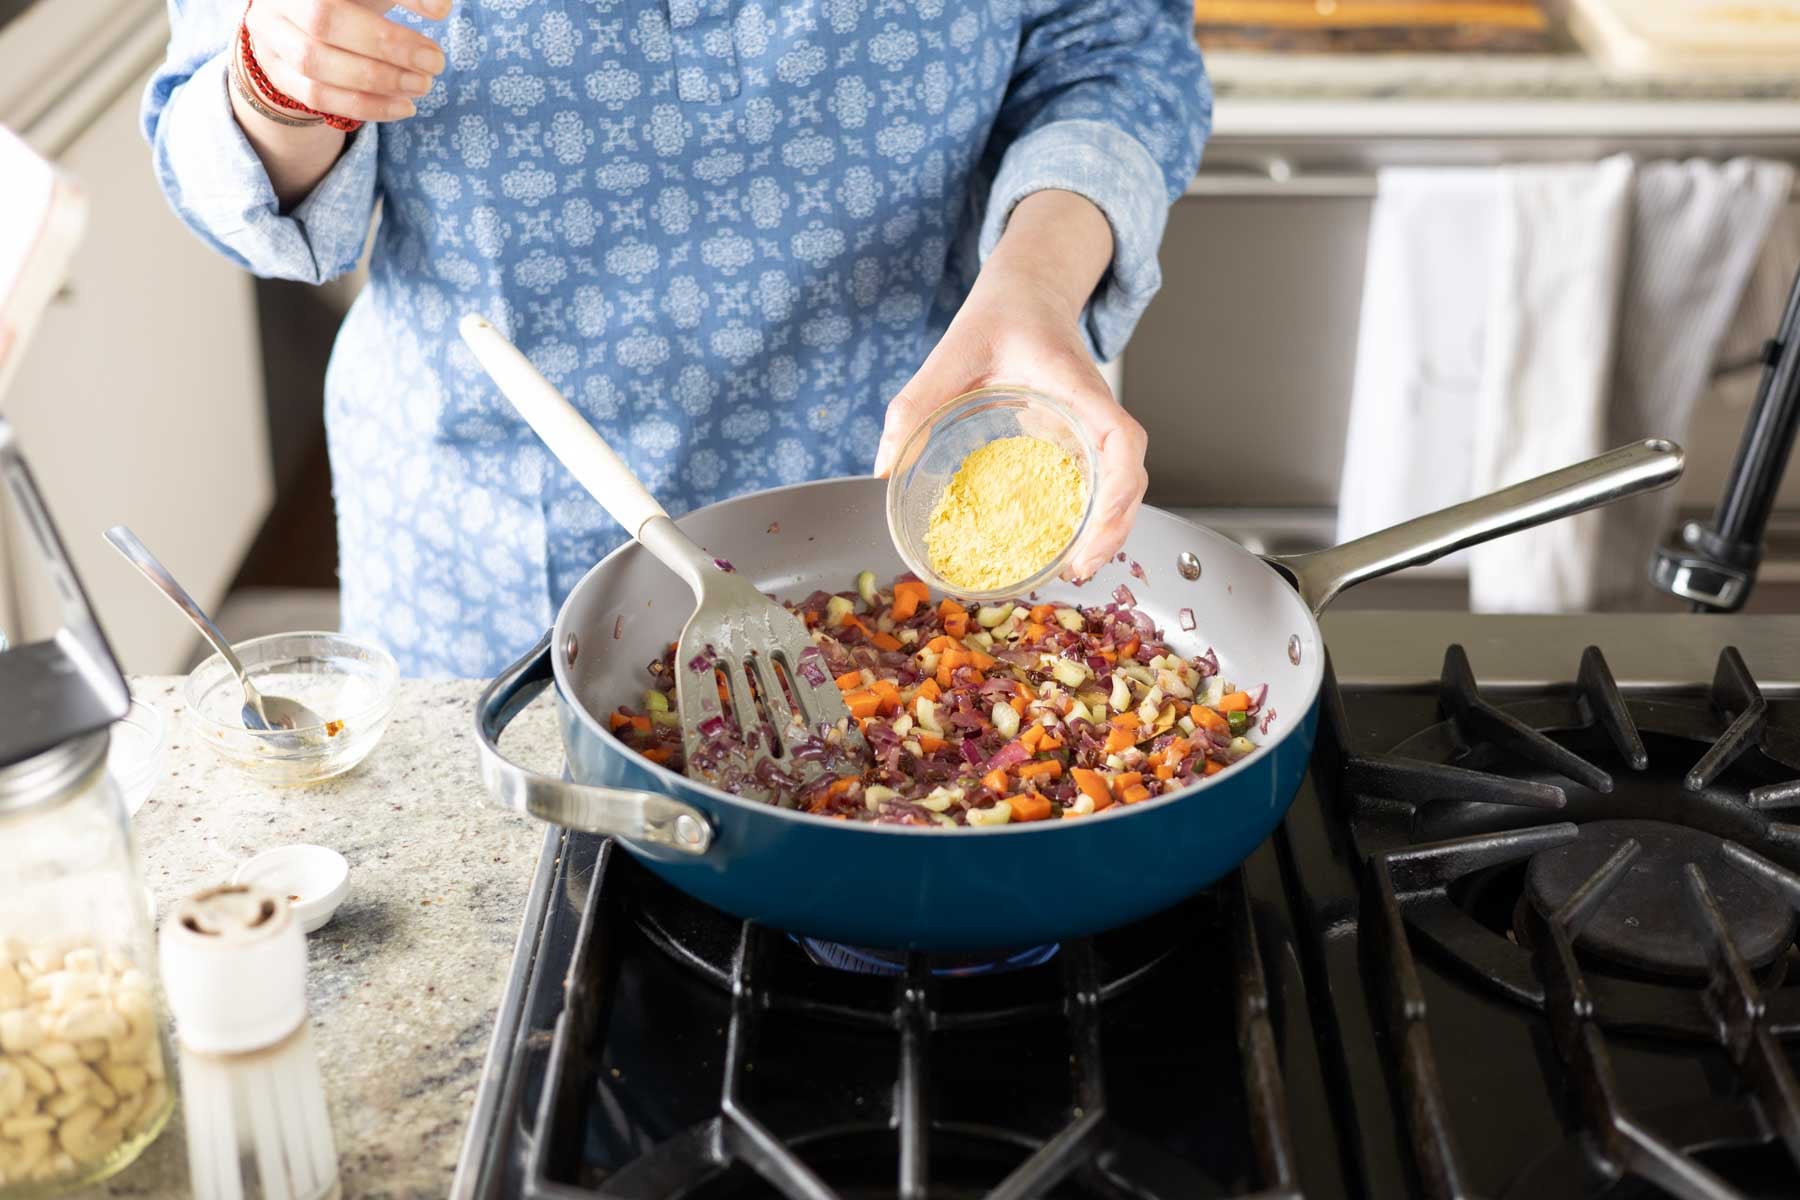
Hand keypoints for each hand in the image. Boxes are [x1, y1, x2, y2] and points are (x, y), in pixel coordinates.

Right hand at [244, 0, 448, 124]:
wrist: (303, 25)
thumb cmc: (353, 1)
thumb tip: (441, 4)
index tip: (443, 10)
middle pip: (324, 19)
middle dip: (386, 45)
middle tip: (434, 62)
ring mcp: (270, 34)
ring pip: (316, 62)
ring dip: (377, 80)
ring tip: (422, 85)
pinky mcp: (277, 72)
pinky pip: (317, 96)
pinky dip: (366, 105)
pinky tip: (403, 107)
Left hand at [873, 192, 1145, 582]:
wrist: (1026, 294)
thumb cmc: (999, 317)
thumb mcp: (951, 351)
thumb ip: (915, 403)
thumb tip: (885, 465)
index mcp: (1077, 387)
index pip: (1122, 437)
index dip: (1121, 482)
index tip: (1102, 518)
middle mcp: (1094, 412)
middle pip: (1130, 476)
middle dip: (1114, 526)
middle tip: (1078, 568)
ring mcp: (1091, 428)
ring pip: (1121, 485)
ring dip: (1107, 530)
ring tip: (1074, 568)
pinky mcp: (1080, 440)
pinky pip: (1098, 482)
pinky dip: (1092, 518)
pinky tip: (1066, 545)